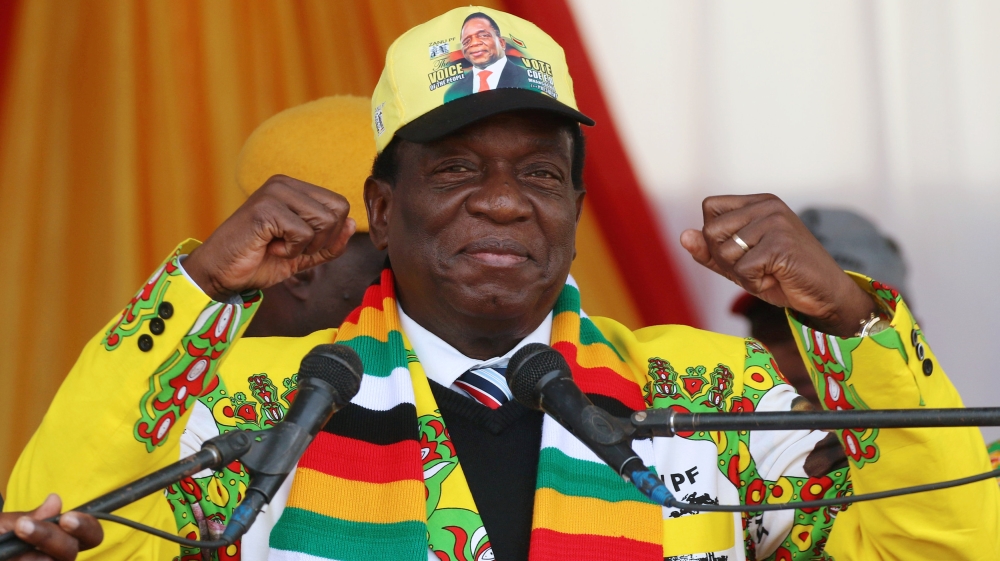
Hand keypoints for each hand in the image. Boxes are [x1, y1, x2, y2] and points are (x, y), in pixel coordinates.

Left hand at [0, 494, 102, 559]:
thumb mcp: (2, 526)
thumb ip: (29, 517)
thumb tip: (55, 500)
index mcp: (56, 539)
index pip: (88, 534)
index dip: (86, 526)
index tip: (67, 517)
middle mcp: (53, 558)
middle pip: (72, 552)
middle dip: (54, 539)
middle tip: (26, 527)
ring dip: (35, 545)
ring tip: (13, 537)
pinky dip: (26, 560)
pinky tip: (9, 556)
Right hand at [184, 176, 355, 300]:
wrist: (221, 274)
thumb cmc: (259, 261)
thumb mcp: (303, 254)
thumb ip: (329, 242)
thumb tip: (352, 223)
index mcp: (294, 188)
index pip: (340, 205)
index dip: (331, 234)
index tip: (302, 245)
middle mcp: (284, 183)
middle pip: (338, 211)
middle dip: (321, 240)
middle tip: (291, 247)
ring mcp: (273, 193)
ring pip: (324, 221)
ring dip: (305, 246)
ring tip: (278, 246)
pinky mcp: (265, 208)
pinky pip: (303, 233)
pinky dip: (290, 250)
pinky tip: (268, 247)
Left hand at [680, 194, 877, 336]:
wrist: (825, 294)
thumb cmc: (781, 277)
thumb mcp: (738, 264)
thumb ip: (709, 251)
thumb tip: (683, 236)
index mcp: (757, 202)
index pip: (709, 208)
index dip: (715, 237)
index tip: (742, 251)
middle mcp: (767, 206)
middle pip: (711, 231)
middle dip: (726, 259)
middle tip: (757, 266)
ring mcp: (775, 222)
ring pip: (725, 252)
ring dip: (742, 274)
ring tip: (770, 271)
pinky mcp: (780, 244)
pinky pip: (743, 270)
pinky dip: (755, 284)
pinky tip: (777, 278)